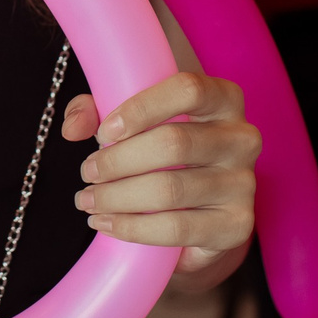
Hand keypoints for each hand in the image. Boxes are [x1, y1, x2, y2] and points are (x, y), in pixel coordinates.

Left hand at [60, 71, 258, 279]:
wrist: (199, 211)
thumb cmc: (163, 153)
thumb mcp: (132, 121)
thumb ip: (97, 111)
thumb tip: (73, 127)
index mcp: (222, 99)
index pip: (188, 89)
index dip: (141, 108)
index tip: (104, 132)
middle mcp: (242, 138)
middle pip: (173, 143)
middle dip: (118, 161)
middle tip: (87, 173)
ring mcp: (244, 184)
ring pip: (170, 189)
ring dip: (117, 197)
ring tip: (88, 201)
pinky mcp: (236, 225)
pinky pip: (177, 227)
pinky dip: (133, 227)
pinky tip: (107, 223)